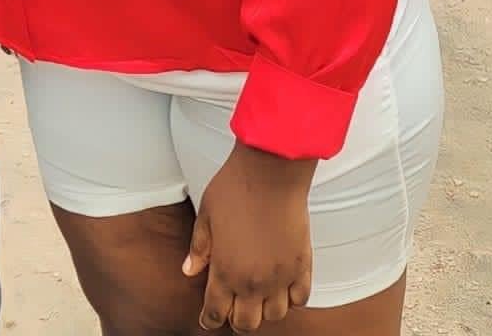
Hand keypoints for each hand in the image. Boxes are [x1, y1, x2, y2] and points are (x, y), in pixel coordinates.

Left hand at [183, 143, 313, 329]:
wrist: (271, 170)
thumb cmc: (236, 186)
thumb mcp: (206, 215)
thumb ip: (199, 248)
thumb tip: (189, 270)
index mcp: (225, 271)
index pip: (215, 313)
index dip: (209, 319)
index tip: (208, 318)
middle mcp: (253, 282)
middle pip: (246, 323)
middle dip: (237, 319)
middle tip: (234, 307)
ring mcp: (280, 276)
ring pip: (274, 315)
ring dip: (265, 309)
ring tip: (259, 295)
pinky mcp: (301, 265)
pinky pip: (300, 298)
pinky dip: (292, 298)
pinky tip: (284, 286)